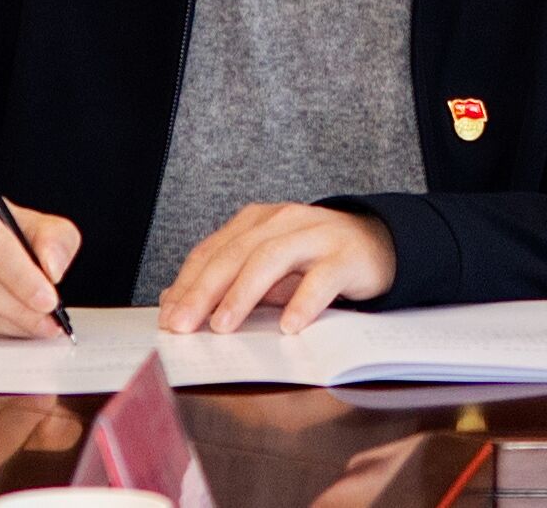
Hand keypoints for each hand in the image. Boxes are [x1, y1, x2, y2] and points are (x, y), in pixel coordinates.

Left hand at [159, 200, 396, 333]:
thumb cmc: (314, 259)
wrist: (378, 244)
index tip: (168, 316)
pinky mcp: (345, 256)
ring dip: (243, 294)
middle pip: (236, 253)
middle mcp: (283, 221)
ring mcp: (315, 235)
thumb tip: (176, 302)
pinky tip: (289, 325)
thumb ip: (227, 280)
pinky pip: (321, 278)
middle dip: (204, 290)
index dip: (188, 283)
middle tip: (183, 324)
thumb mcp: (267, 268)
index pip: (213, 250)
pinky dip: (303, 301)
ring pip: (272, 258)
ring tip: (224, 326)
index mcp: (258, 221)